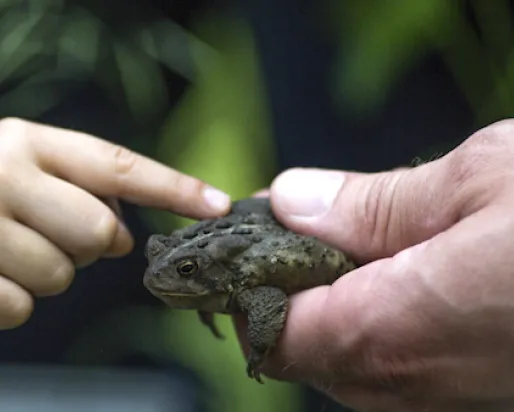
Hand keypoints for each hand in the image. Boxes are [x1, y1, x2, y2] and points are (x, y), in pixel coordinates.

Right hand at [0, 117, 230, 329]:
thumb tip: (123, 232)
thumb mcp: (25, 164)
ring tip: (14, 250)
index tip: (219, 205)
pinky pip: (19, 308)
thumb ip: (79, 188)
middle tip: (59, 234)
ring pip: (60, 277)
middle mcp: (4, 175)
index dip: (174, 187)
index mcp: (30, 142)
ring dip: (48, 272)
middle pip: (99, 234)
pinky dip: (12, 300)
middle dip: (91, 246)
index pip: (120, 166)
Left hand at [236, 119, 513, 410]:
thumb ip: (373, 203)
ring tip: (353, 239)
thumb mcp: (475, 180)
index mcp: (393, 329)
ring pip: (354, 360)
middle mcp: (415, 382)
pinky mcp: (481, 387)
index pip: (272, 331)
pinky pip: (402, 363)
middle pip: (308, 349)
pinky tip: (404, 270)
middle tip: (301, 221)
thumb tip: (293, 200)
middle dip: (291, 287)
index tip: (255, 230)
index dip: (250, 282)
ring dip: (336, 303)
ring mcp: (451, 394)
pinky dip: (382, 319)